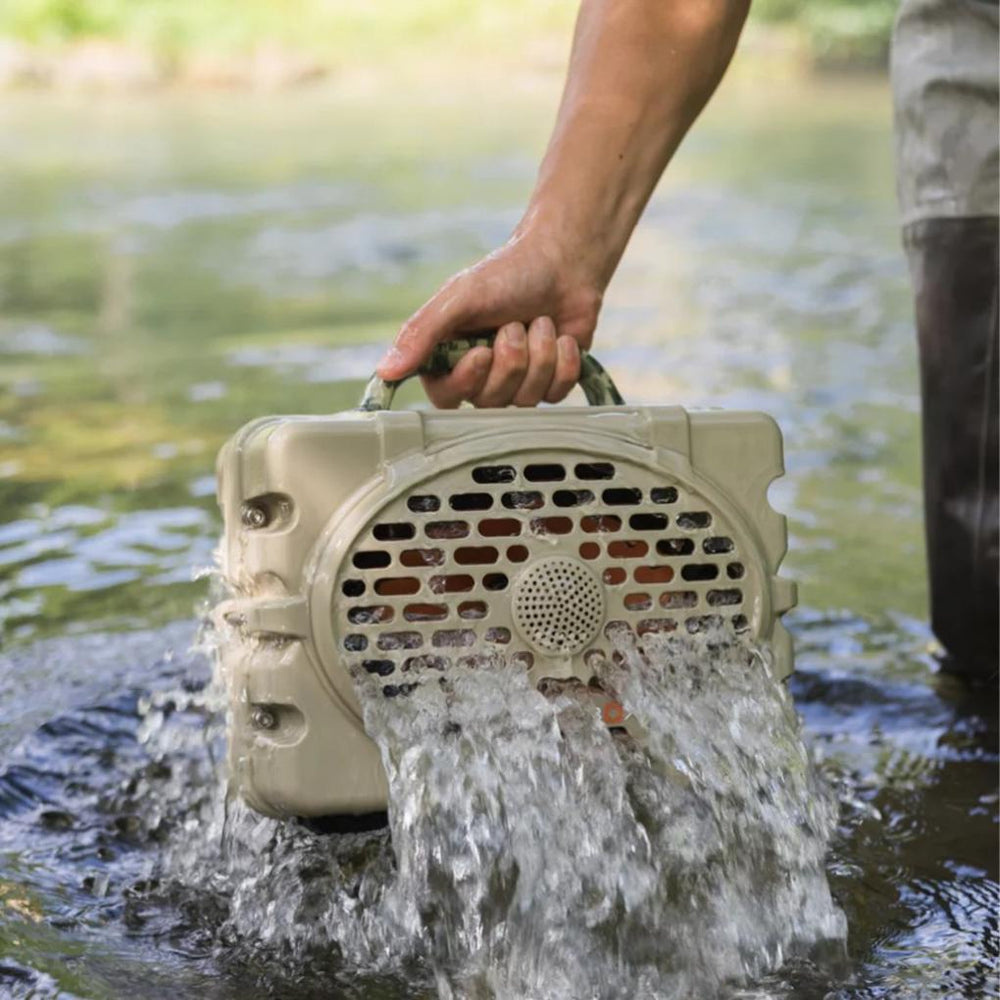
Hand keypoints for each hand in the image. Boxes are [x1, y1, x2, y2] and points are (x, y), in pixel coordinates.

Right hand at [375, 227, 603, 407]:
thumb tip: (384, 371)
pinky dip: (564, 361)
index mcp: (451, 357)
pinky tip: (562, 337)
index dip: (467, 381)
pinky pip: (557, 393)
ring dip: (540, 354)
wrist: (563, 261)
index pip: (446, 397)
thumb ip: (421, 334)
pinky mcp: (551, 382)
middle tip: (516, 323)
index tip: (483, 351)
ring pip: (527, 399)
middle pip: (490, 401)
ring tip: (541, 322)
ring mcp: (518, 382)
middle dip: (510, 359)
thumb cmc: (507, 274)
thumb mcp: (458, 297)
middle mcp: (482, 376)